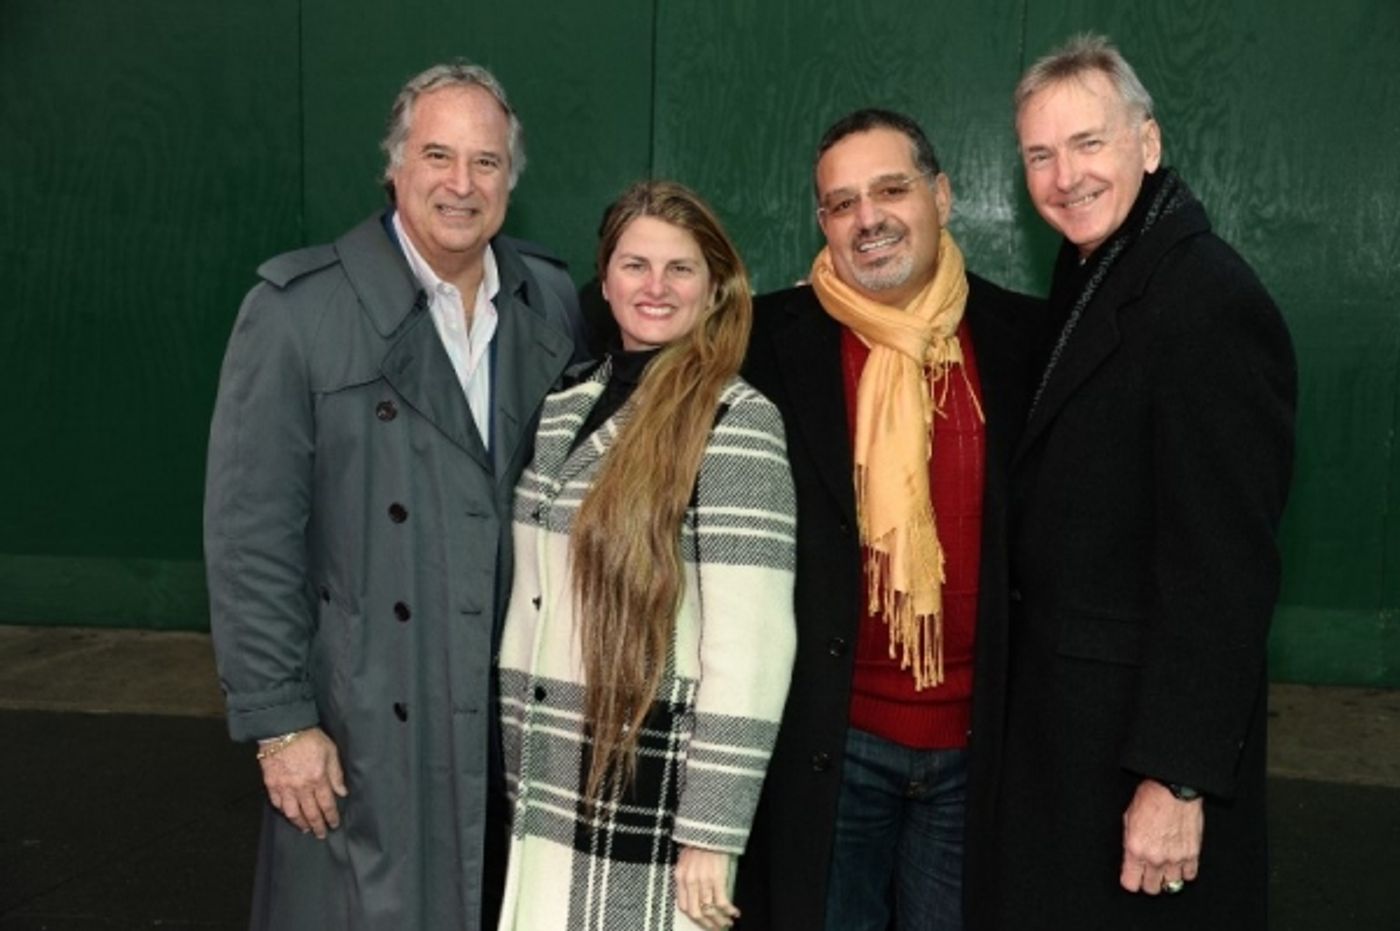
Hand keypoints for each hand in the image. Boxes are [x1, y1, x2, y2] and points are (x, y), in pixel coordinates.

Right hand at [258, 727, 346, 838]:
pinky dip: (284, 811)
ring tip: (305, 829)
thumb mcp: (330, 751)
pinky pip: (277, 804)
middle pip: (311, 813)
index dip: (331, 817)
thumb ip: (336, 774)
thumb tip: (342, 792)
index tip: (334, 824)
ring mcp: (285, 787)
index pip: (327, 805)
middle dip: (318, 826)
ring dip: (300, 823)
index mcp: (318, 779)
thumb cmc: (309, 738)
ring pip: (293, 813)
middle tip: (321, 834)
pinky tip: (289, 814)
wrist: (282, 729)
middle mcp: (301, 787)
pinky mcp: (271, 784)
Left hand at [674, 846, 738, 928]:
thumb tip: (694, 893)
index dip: (694, 918)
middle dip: (707, 924)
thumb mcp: (686, 859)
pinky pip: (722, 901)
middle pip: (696, 912)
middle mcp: (689, 881)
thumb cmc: (698, 841)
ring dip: (720, 920)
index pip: (683, 906)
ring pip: (709, 910)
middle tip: (717, 928)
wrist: (709, 827)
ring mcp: (703, 881)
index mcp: (680, 877)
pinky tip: (735, 913)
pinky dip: (729, 911)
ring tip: (727, 923)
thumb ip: (687, 876)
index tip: (703, 923)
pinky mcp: (717, 878)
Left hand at [1120, 778, 1203, 893]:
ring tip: (1165, 867)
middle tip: (1149, 871)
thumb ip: (1130, 843)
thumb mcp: (1128, 820)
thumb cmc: (1149, 799)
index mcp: (1136, 850)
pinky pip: (1189, 876)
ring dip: (1167, 878)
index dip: (1131, 880)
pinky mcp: (1192, 854)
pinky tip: (1180, 862)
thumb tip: (1131, 857)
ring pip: (1171, 886)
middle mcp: (1155, 858)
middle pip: (1151, 888)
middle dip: (1148, 882)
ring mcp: (1175, 858)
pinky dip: (1185, 871)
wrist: (1173, 789)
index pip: (1130, 883)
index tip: (1132, 876)